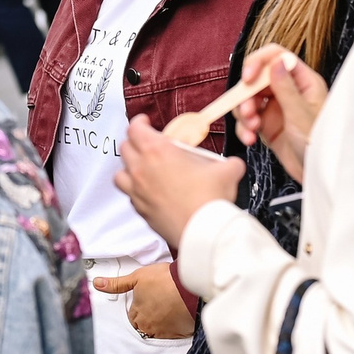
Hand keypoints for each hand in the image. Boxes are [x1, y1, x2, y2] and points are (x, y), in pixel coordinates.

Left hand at [91, 262, 196, 338]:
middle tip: (157, 306)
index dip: (138, 309)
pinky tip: (178, 318)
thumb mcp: (137, 277)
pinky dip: (175, 328)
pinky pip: (174, 335)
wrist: (189, 286)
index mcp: (137, 315)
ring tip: (167, 311)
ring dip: (160, 325)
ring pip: (158, 332)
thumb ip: (116, 284)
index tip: (145, 303)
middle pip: (144, 327)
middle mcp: (149, 327)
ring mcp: (165, 332)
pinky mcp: (180, 334)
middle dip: (148, 319)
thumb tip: (97, 284)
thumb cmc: (164, 280)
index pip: (132, 318)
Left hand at [115, 114, 244, 249]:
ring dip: (129, 168)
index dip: (139, 122)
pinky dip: (135, 191)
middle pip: (126, 148)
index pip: (135, 128)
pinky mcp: (140, 210)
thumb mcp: (227, 171)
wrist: (204, 231)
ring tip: (142, 169)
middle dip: (135, 142)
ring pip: (120, 173)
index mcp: (157, 151)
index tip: (145, 122)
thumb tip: (233, 165)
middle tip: (148, 144)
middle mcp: (142, 169)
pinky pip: (130, 196)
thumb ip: (228, 163)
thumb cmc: (210, 199)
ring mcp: (138, 191)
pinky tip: (149, 192)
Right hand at [234, 44, 326, 184]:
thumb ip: (286, 88)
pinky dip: (243, 128)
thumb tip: (276, 62)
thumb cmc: (320, 146)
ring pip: (248, 99)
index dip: (259, 62)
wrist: (317, 175)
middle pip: (257, 79)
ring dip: (243, 113)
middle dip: (247, 95)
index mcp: (303, 82)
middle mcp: (288, 91)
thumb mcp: (301, 116)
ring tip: (251, 129)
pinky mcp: (267, 125)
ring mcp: (276, 108)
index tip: (248, 78)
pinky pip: (246, 120)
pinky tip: (250, 139)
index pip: (276, 57)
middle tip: (248, 112)